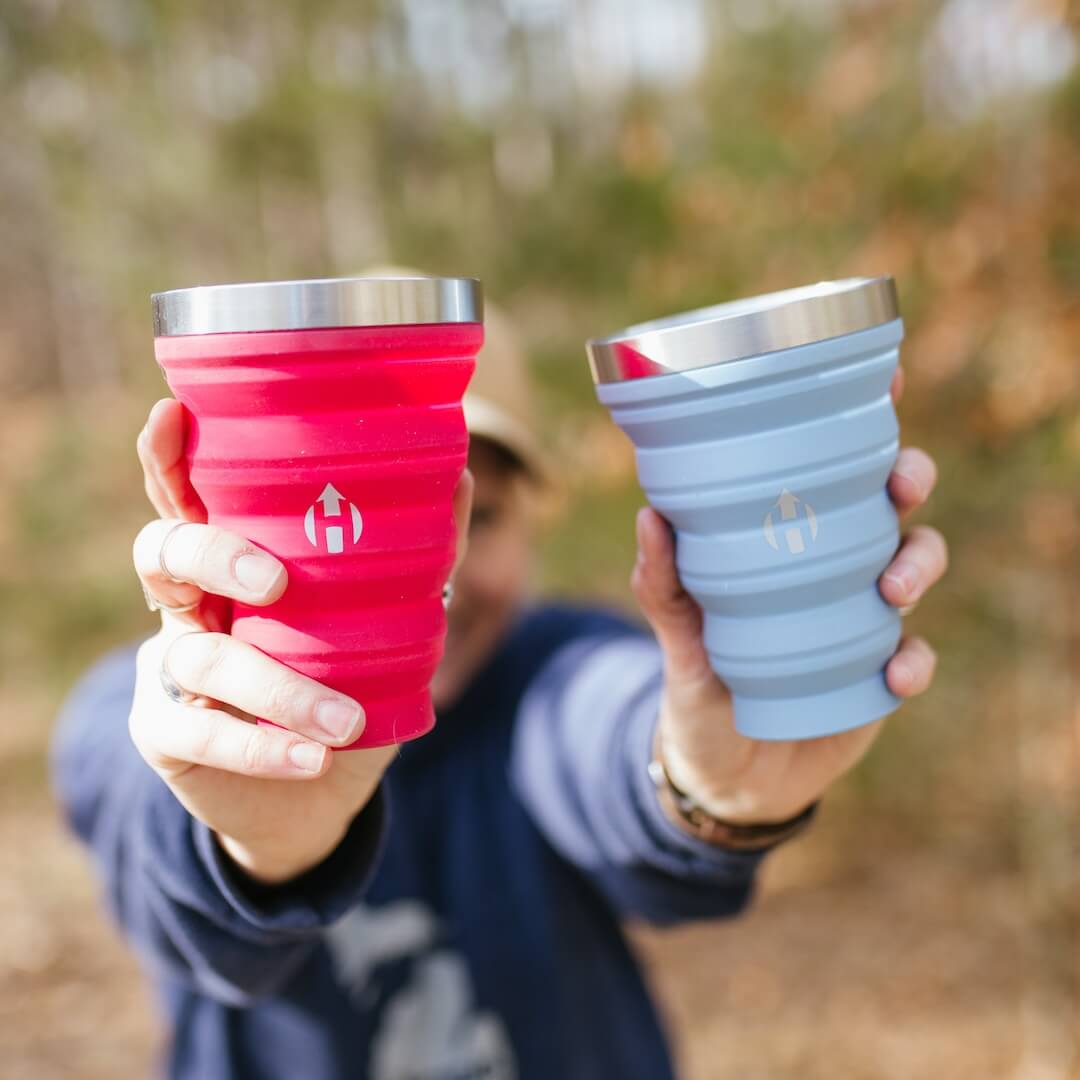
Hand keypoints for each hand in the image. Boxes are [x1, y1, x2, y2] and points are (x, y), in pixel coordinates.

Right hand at [130, 399, 473, 882]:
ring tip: (345, 720)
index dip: (168, 458)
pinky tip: (314, 758)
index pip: (189, 498)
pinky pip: (199, 731)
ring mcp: (167, 667)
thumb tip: (458, 474)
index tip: (171, 413)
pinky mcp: (163, 732)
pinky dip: (263, 747)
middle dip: (213, 554)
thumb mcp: (387, 620)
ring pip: (197, 654)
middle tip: (275, 581)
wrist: (320, 791)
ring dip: (278, 687)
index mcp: (234, 562)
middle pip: (164, 551)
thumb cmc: (349, 685)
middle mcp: (189, 604)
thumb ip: (417, 555)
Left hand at [631, 368, 946, 827]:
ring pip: (916, 565)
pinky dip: (912, 661)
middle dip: (908, 480)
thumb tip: (649, 517)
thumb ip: (661, 587)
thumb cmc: (701, 684)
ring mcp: (863, 619)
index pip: (829, 470)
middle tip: (900, 485)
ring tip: (892, 588)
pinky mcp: (879, 675)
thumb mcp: (677, 637)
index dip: (863, 424)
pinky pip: (914, 658)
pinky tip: (893, 673)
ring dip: (918, 564)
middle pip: (890, 504)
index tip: (888, 381)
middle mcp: (835, 566)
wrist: (725, 770)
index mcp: (790, 539)